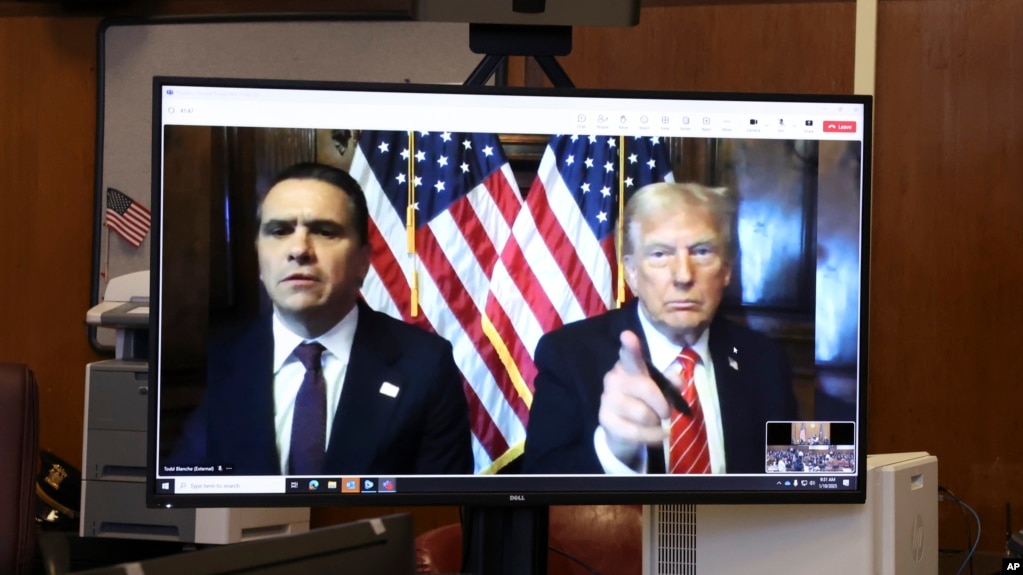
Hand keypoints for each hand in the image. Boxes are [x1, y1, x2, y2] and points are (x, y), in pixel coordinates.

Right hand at [598, 330, 671, 465]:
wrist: (622, 429)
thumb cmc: (645, 403)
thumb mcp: (662, 390)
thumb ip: (671, 382)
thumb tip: (677, 377)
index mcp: (629, 366)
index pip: (630, 355)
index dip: (630, 346)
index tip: (628, 336)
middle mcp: (613, 378)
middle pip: (646, 388)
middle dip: (663, 404)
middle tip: (667, 412)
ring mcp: (607, 399)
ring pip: (643, 413)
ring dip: (656, 422)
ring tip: (655, 421)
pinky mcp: (605, 419)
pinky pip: (636, 431)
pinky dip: (653, 436)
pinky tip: (657, 434)